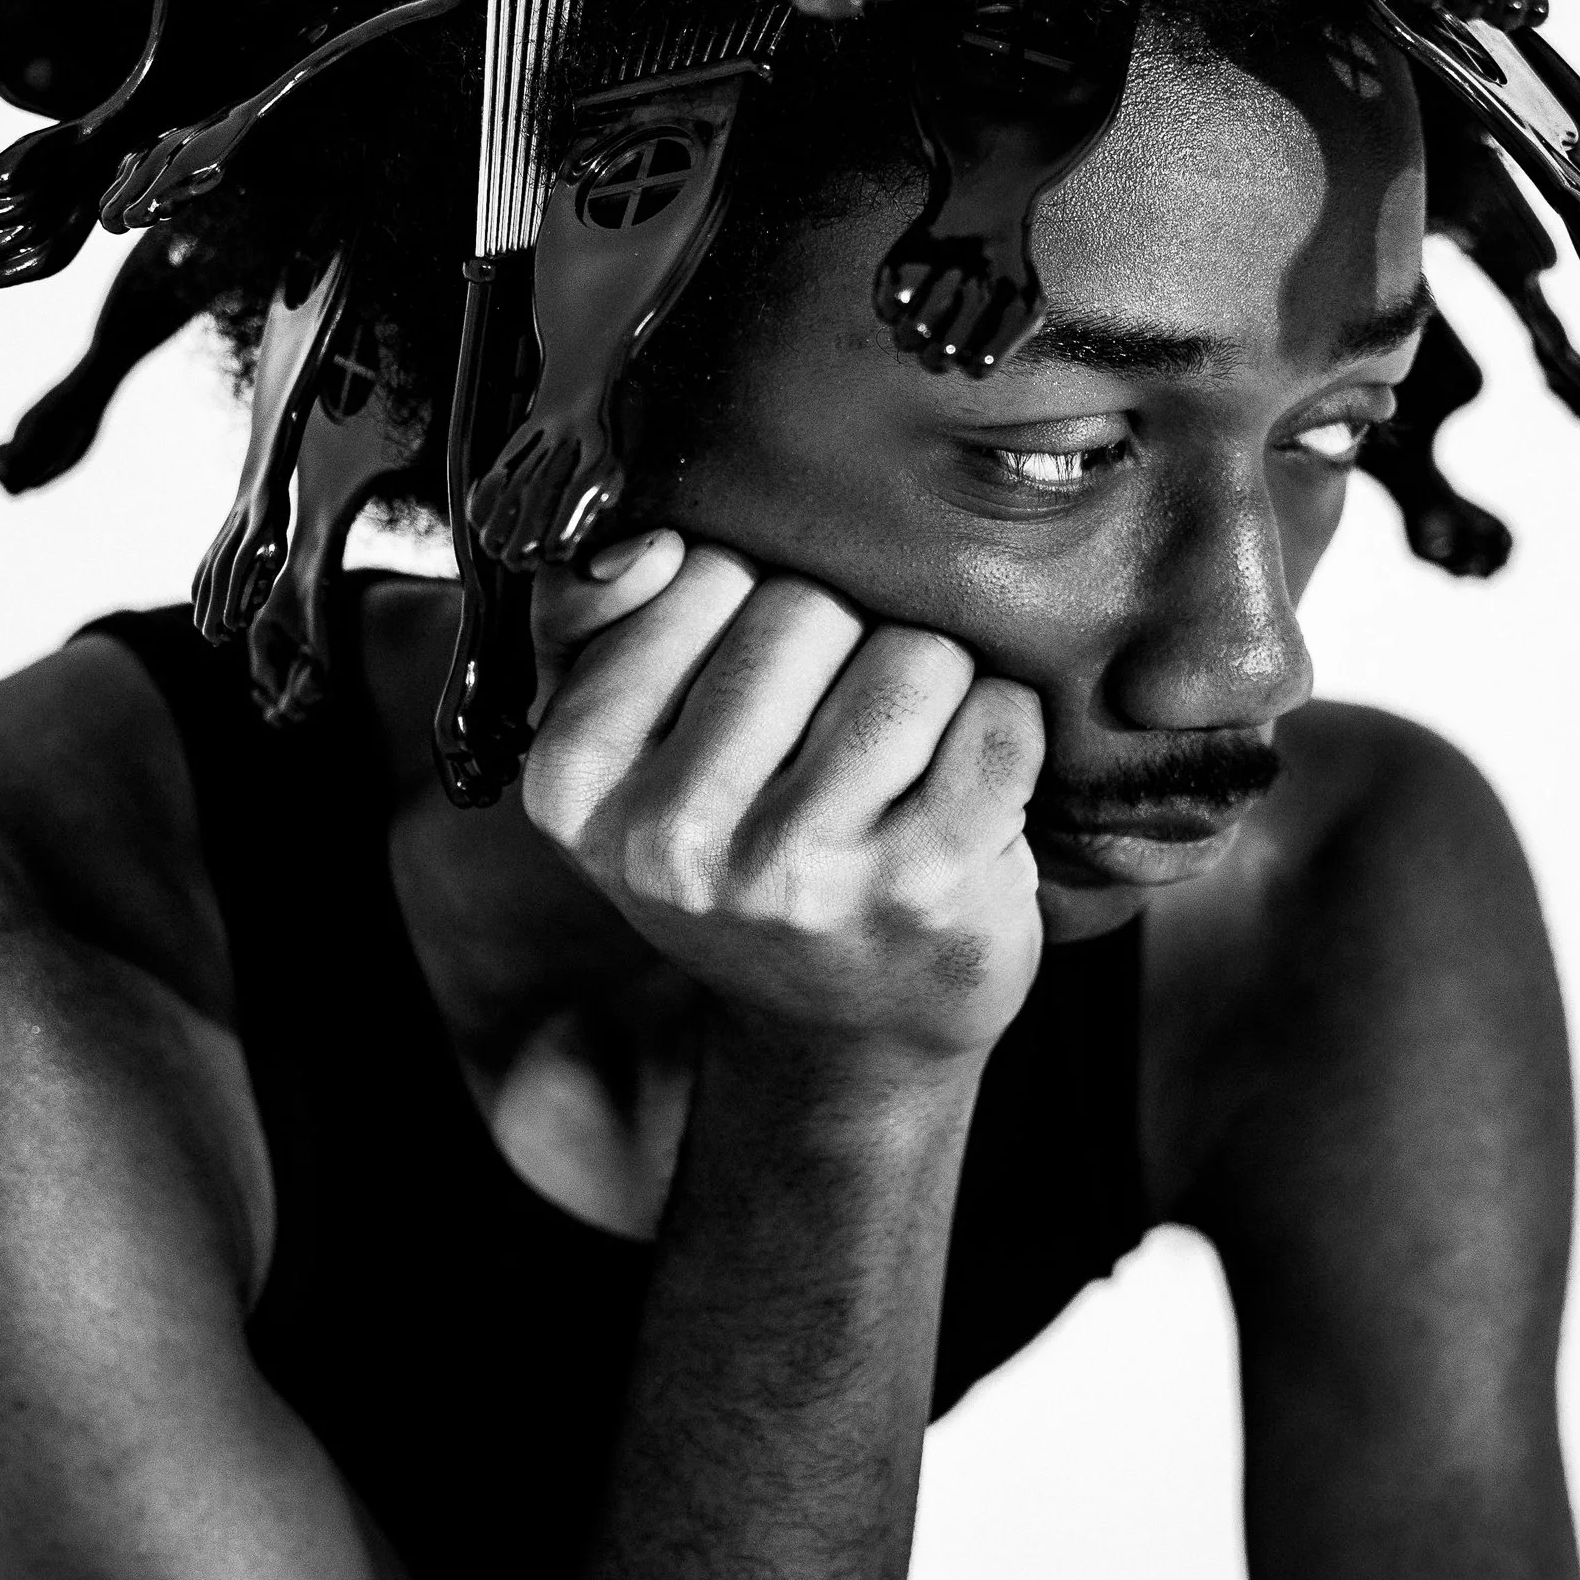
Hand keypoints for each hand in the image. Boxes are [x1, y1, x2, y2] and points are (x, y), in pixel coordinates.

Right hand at [522, 534, 1044, 1074]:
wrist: (844, 1033)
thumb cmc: (739, 856)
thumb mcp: (620, 756)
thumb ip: (586, 627)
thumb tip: (649, 546)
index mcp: (574, 784)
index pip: (699, 575)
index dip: (746, 600)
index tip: (748, 678)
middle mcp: (673, 839)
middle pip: (807, 606)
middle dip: (843, 637)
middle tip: (832, 724)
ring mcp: (800, 871)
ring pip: (912, 653)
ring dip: (930, 683)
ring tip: (899, 755)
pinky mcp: (923, 887)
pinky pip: (999, 716)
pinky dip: (1004, 728)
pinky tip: (964, 783)